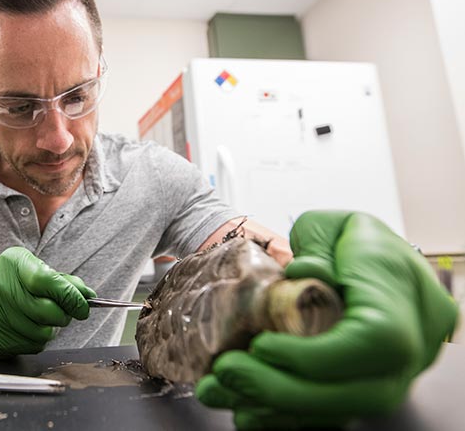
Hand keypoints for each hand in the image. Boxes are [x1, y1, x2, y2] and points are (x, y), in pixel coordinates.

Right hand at [0, 246, 95, 357]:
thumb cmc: (16, 288)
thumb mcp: (37, 272)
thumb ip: (64, 282)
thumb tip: (88, 296)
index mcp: (12, 262)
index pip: (46, 280)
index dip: (69, 296)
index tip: (83, 306)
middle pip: (45, 310)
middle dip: (63, 316)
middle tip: (65, 314)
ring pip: (40, 332)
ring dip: (50, 330)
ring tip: (44, 321)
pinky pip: (30, 346)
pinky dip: (37, 341)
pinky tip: (29, 330)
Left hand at [196, 211, 458, 428]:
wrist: (367, 260)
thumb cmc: (347, 239)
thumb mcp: (328, 225)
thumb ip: (315, 248)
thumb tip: (303, 274)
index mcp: (403, 289)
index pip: (375, 339)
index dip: (316, 356)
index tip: (262, 346)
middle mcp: (415, 340)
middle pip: (363, 391)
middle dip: (286, 392)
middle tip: (226, 373)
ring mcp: (397, 371)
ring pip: (346, 410)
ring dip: (276, 408)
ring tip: (220, 391)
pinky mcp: (370, 389)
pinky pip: (333, 415)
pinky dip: (285, 416)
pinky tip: (244, 408)